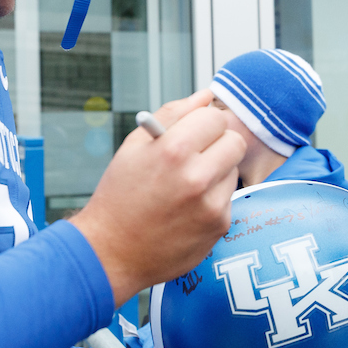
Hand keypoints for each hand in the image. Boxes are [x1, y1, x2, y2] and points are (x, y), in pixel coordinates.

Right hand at [71, 90, 244, 304]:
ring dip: (216, 172)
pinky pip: (228, 198)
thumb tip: (205, 96)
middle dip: (218, 143)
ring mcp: (211, 204)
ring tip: (185, 186)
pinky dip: (213, 198)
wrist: (112, 252)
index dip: (204, 123)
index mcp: (173, 150)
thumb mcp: (135, 147)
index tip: (195, 131)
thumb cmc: (120, 196)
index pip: (215, 118)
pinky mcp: (219, 226)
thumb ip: (173, 115)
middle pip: (235, 141)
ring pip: (233, 169)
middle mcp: (197, 177)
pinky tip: (188, 208)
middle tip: (197, 154)